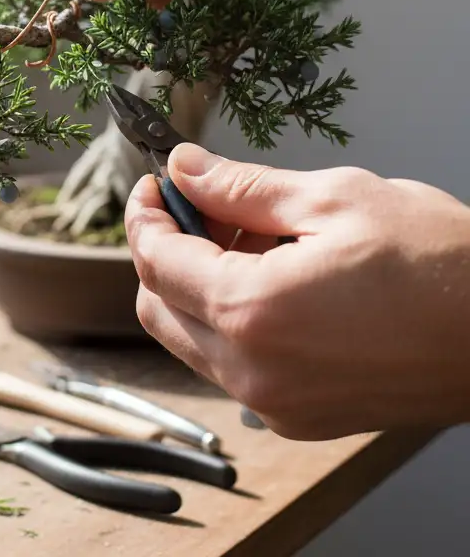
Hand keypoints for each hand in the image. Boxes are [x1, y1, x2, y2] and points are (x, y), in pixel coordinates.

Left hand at [125, 142, 469, 439]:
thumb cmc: (441, 264)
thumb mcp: (332, 199)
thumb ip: (240, 187)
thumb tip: (185, 168)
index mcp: (251, 313)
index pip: (154, 261)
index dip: (144, 215)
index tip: (154, 186)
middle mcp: (252, 372)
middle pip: (157, 306)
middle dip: (164, 249)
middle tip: (201, 205)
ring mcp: (276, 405)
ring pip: (189, 338)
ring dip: (195, 284)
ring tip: (248, 237)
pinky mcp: (301, 418)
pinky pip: (231, 365)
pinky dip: (229, 319)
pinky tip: (272, 277)